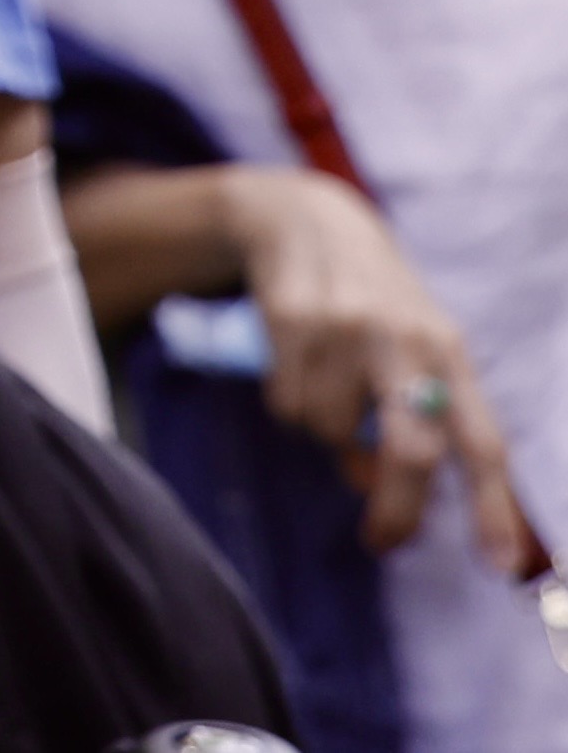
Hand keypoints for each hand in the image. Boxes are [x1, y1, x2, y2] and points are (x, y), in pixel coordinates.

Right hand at [243, 165, 540, 568]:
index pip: (481, 440)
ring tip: (327, 387)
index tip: (498, 564)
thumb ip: (410, 420)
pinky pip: (286, 403)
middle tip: (382, 540)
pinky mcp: (290, 317)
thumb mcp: (410, 353)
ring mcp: (345, 327)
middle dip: (396, 509)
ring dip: (326, 431)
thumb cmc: (375, 306)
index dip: (492, 506)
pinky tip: (296, 361)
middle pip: (411, 450)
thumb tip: (368, 480)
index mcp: (448, 351)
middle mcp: (405, 339)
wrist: (306, 218)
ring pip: (332, 431)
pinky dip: (288, 400)